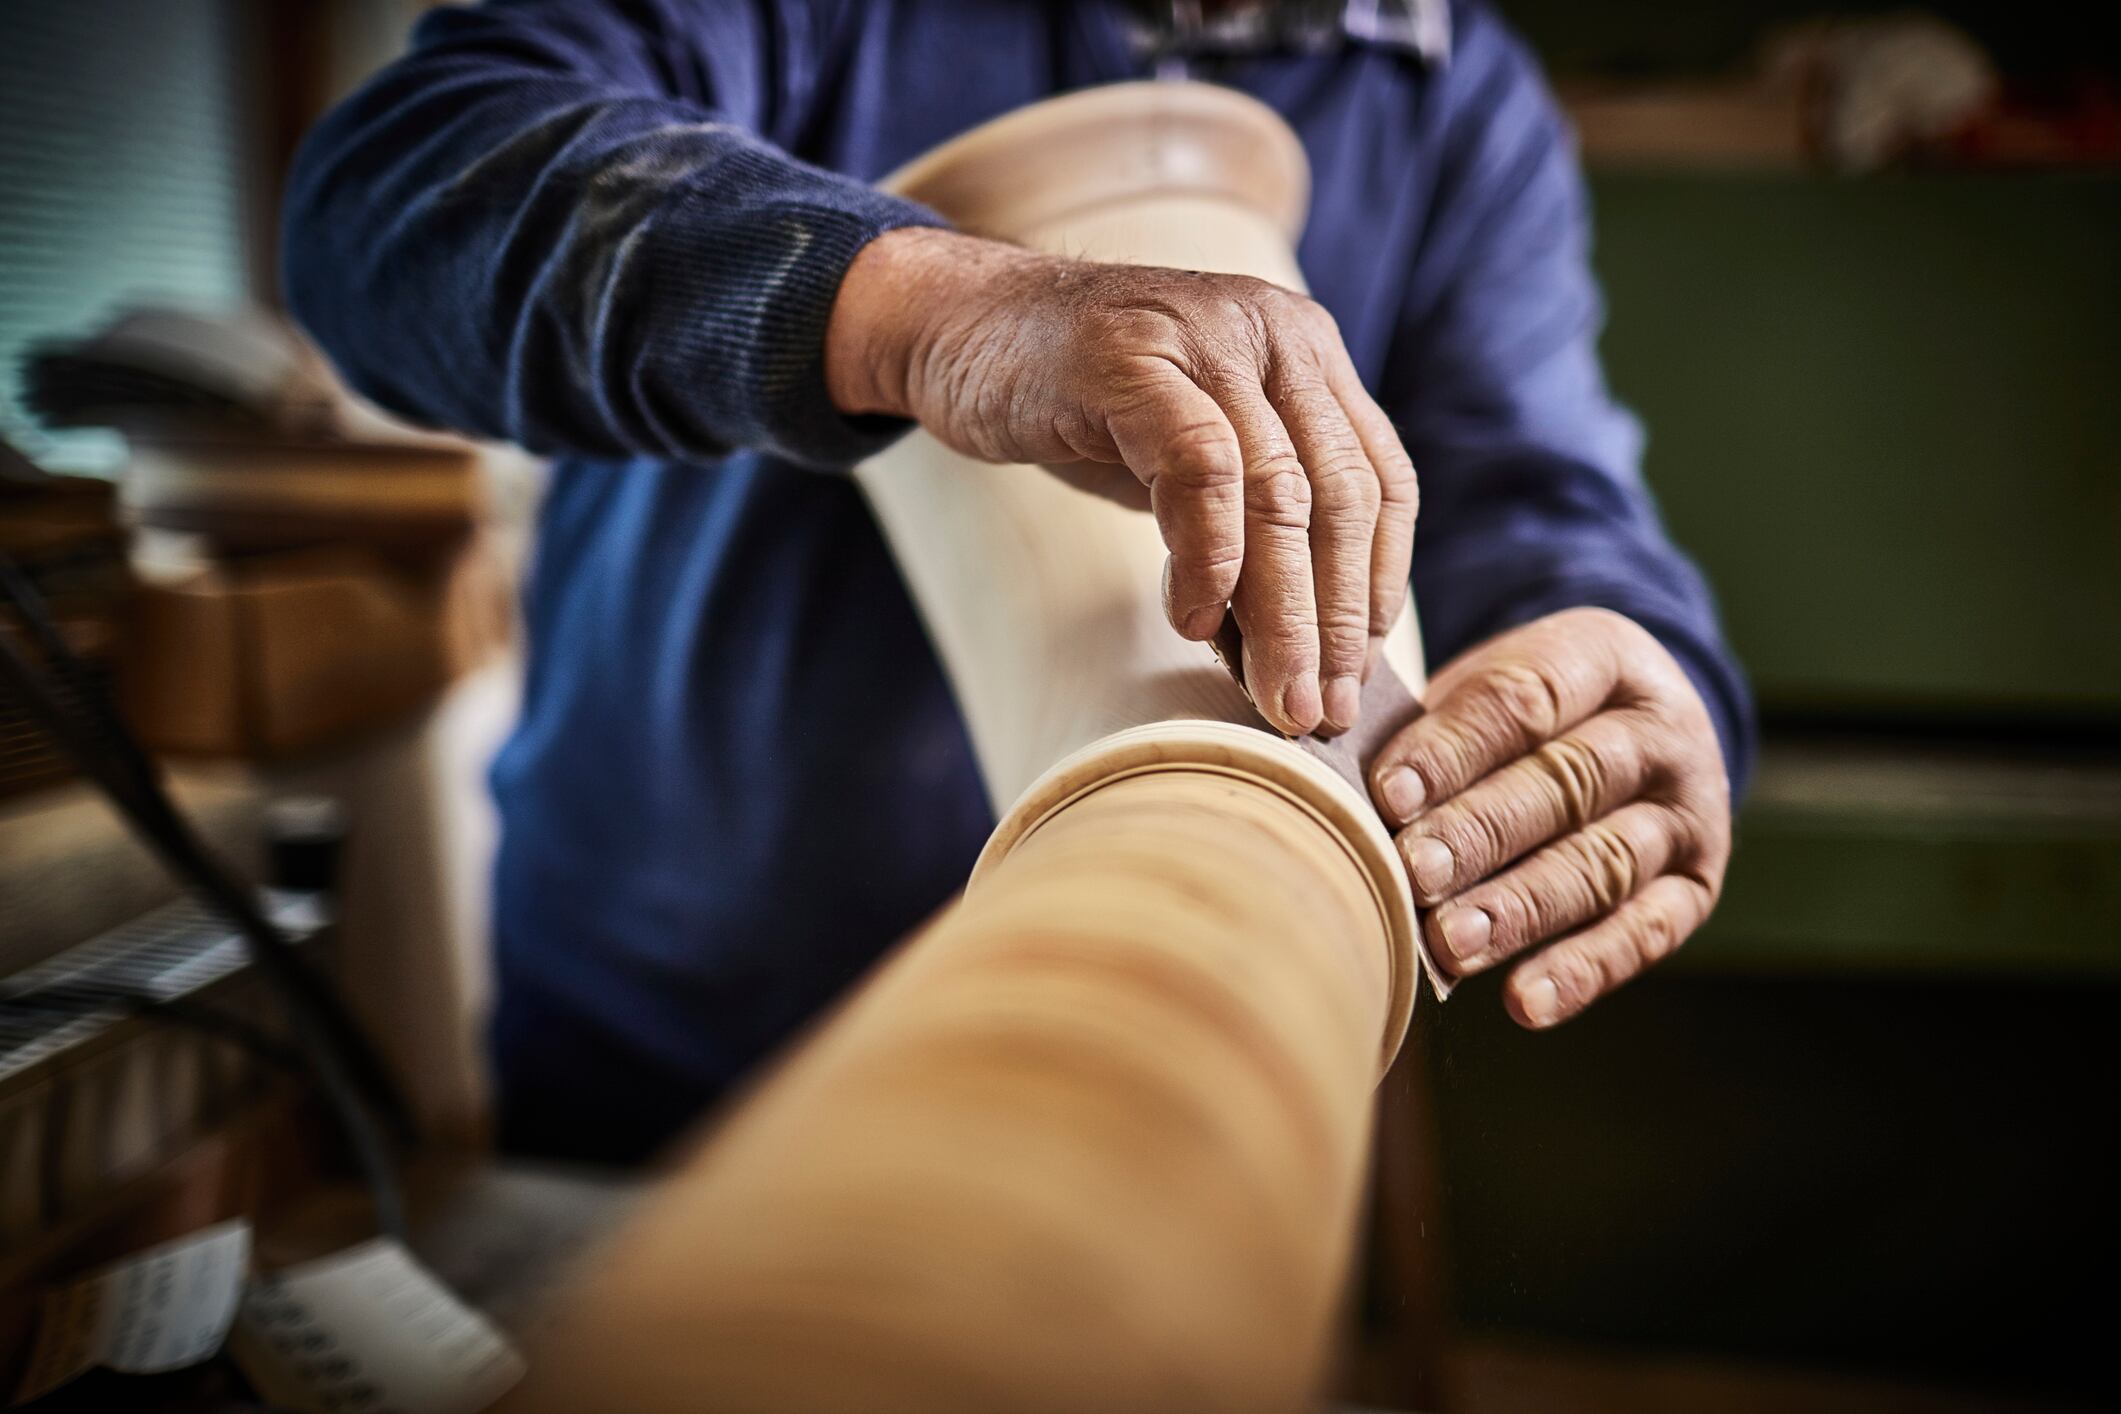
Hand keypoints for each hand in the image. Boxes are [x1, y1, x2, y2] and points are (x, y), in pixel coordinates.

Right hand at [826, 228, 1417, 735]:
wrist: (958, 327)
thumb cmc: (1078, 407)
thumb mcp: (1185, 463)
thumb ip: (1247, 533)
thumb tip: (1297, 661)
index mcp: (1305, 354)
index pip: (1382, 481)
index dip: (1377, 587)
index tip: (1356, 676)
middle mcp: (1273, 332)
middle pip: (1339, 496)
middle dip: (1335, 623)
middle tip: (1319, 714)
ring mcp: (1204, 336)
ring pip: (1278, 492)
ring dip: (1284, 614)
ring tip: (1275, 695)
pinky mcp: (1131, 357)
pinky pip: (1201, 468)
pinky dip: (1207, 557)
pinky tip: (1192, 622)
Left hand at [1368, 609, 1731, 1027]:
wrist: (1637, 729)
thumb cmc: (1524, 715)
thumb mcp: (1489, 685)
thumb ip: (1429, 726)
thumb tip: (1333, 782)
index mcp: (1604, 656)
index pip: (1525, 699)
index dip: (1453, 750)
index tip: (1388, 794)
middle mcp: (1662, 731)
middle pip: (1567, 783)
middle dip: (1483, 832)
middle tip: (1414, 872)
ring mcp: (1688, 811)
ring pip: (1603, 862)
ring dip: (1522, 908)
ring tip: (1452, 944)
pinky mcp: (1696, 886)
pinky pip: (1644, 933)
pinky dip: (1584, 971)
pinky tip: (1524, 1002)